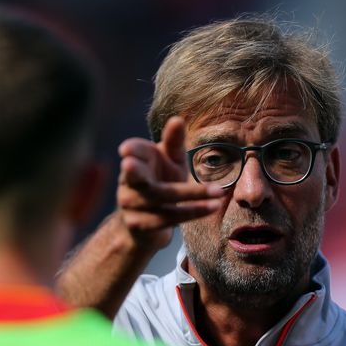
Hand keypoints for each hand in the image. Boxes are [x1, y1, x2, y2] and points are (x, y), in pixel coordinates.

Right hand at [56, 116, 222, 315]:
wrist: (147, 226)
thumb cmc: (162, 182)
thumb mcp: (170, 161)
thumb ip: (173, 142)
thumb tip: (178, 119)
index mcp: (136, 160)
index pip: (132, 151)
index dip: (130, 149)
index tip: (126, 149)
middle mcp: (128, 182)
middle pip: (135, 175)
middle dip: (132, 170)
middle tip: (128, 164)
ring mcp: (131, 204)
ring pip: (161, 197)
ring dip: (192, 194)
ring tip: (218, 191)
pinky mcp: (141, 225)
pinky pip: (168, 217)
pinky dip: (192, 212)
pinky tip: (212, 207)